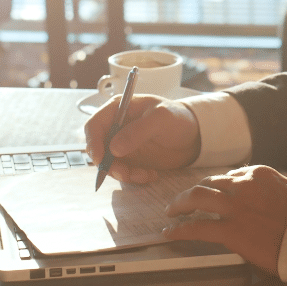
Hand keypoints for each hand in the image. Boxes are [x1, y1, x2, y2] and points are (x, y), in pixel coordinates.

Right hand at [84, 94, 200, 183]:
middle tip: (126, 174)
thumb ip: (139, 130)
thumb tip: (113, 148)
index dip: (93, 142)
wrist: (193, 136)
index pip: (94, 124)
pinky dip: (133, 177)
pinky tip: (151, 175)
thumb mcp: (162, 118)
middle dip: (109, 164)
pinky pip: (122, 172)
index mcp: (119, 108)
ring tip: (145, 175)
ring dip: (123, 173)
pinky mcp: (129, 158)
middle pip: (97, 148)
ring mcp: (121, 143)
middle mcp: (116, 126)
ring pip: (108, 164)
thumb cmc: (178, 118)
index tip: (101, 159)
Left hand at [163, 165, 286, 275]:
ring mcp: (236, 207)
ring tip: (171, 213)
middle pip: (207, 183)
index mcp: (257, 173)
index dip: (212, 186)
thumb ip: (266, 184)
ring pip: (197, 198)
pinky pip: (198, 227)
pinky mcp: (231, 231)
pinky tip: (171, 232)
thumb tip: (253, 184)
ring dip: (180, 205)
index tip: (206, 194)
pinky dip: (180, 229)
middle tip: (180, 202)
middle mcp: (243, 185)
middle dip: (190, 192)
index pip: (226, 176)